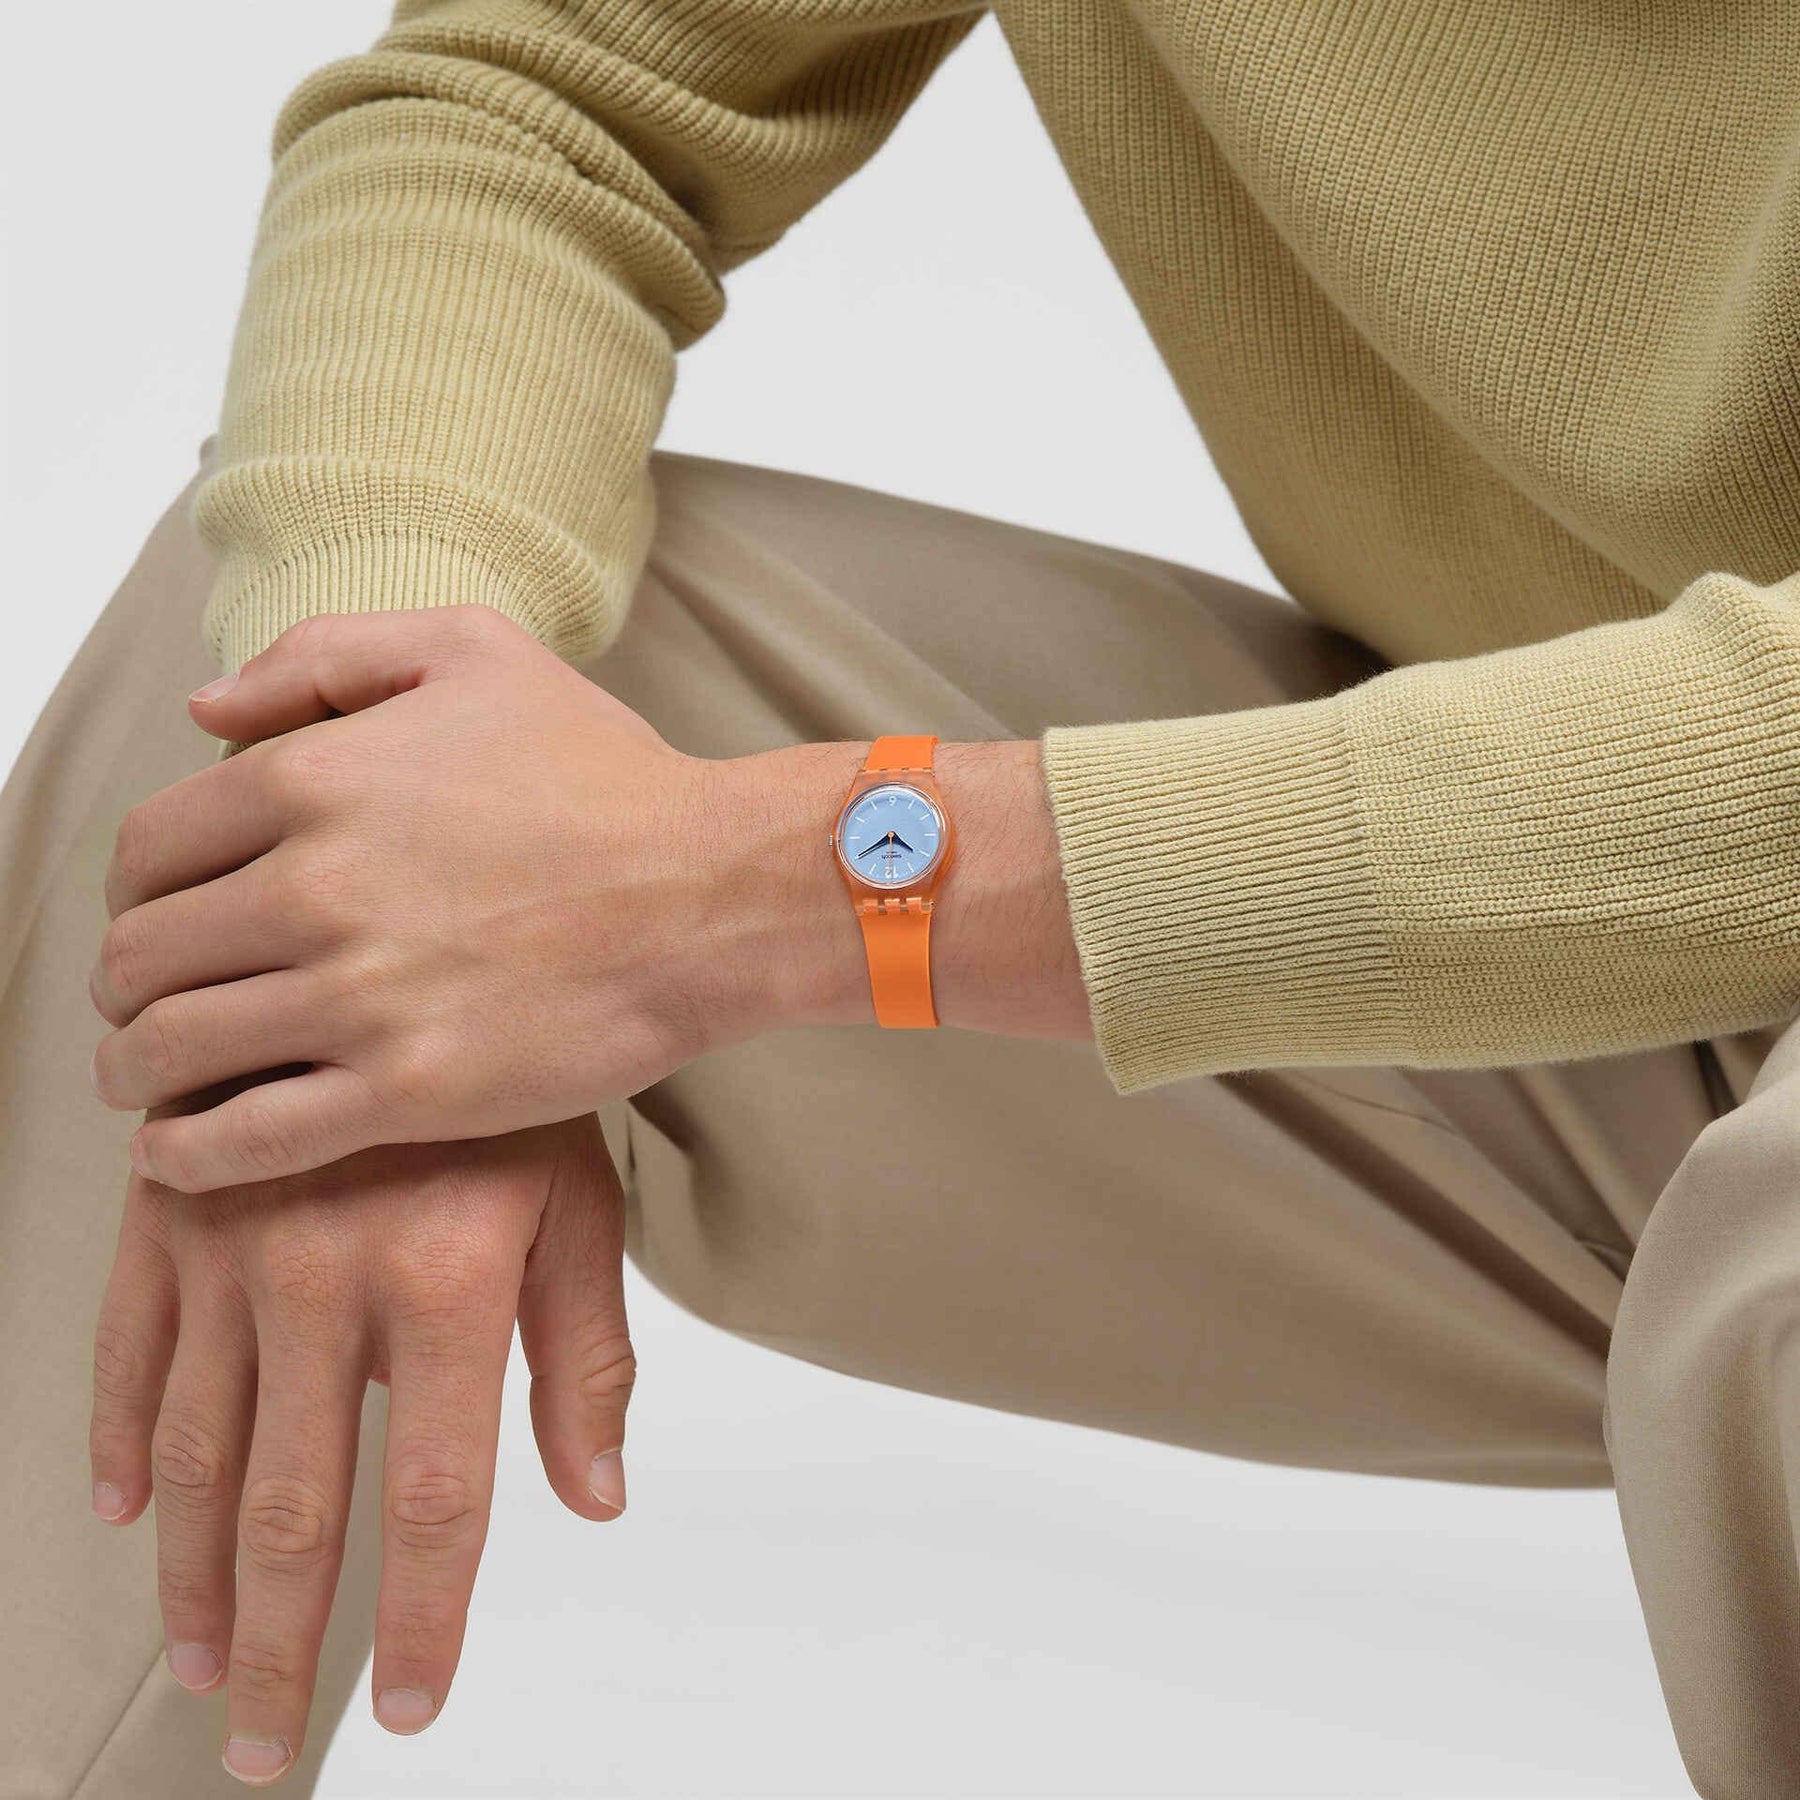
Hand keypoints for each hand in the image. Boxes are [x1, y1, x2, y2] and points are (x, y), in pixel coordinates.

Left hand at [86, 605, 838, 1192]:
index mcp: (313, 780)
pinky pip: (244, 1141)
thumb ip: (326, 657)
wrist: (717, 892)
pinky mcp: (407, 1092)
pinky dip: (185, 1155)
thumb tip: (206, 712)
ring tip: (147, 1080)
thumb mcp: (477, 652)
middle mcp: (313, 889)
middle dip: (126, 985)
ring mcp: (356, 997)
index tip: (156, 918)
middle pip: (142, 956)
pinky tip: (175, 1154)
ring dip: (135, 1070)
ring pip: (170, 1052)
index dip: (133, 892)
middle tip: (147, 1004)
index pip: (146, 851)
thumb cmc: (609, 775)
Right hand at [88, 1111, 634, 1783]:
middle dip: (282, 1645)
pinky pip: (127, 1350)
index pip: (434, 1499)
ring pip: (196, 1454)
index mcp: (449, 1284)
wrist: (412, 941)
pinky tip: (123, 1514)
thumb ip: (585, 1358)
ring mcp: (236, 1246)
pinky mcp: (174, 1213)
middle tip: (268, 1744)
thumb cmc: (516, 1083)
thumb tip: (594, 1499)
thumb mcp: (582, 1204)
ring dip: (190, 1578)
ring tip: (205, 1664)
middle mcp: (330, 1279)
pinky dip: (119, 1438)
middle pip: (294, 1508)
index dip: (417, 1621)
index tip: (406, 1705)